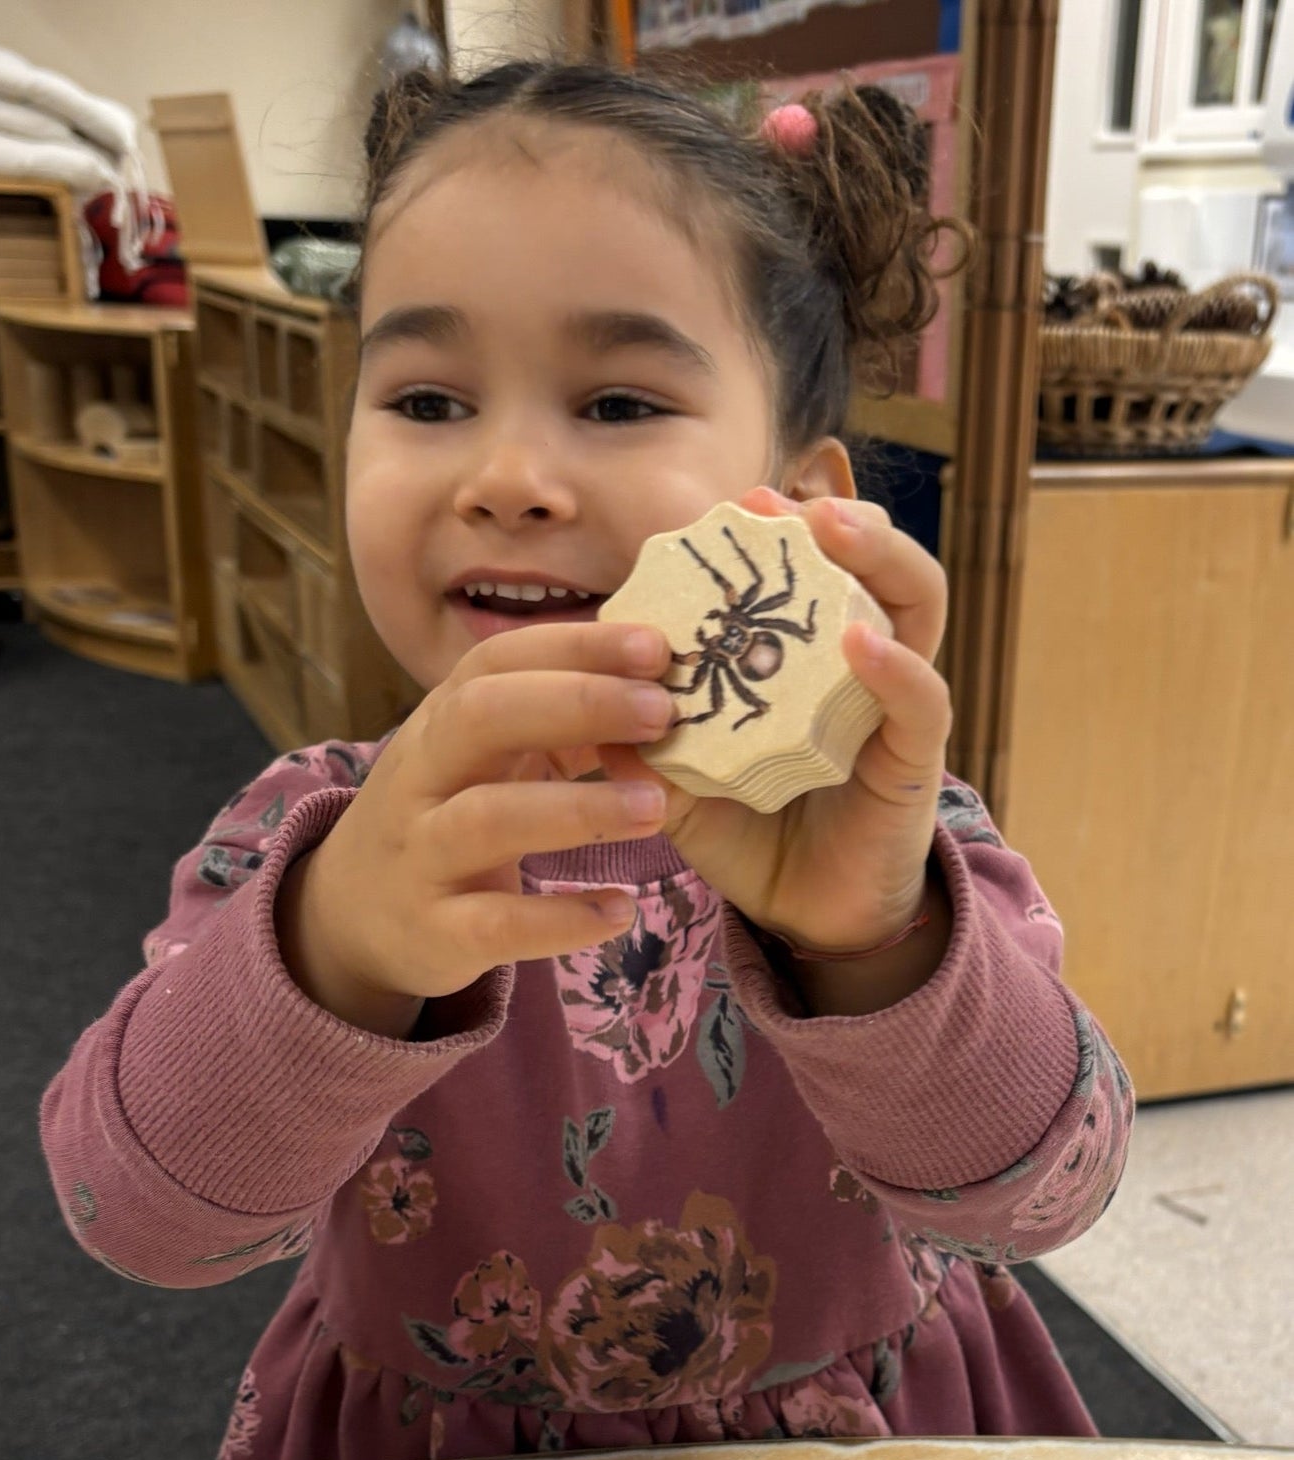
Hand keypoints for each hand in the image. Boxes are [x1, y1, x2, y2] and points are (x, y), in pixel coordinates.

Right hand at [277, 621, 676, 1031]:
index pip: (497, 661)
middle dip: (577, 704)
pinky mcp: (435, 930)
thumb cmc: (443, 818)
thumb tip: (658, 683)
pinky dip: (561, 919)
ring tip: (656, 808)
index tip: (655, 647)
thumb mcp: (482, 760)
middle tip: (661, 713)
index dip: (574, 647)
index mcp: (441, 722)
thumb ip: (556, 724)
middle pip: (482, 716)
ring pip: (487, 817)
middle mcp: (421, 776)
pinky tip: (619, 910)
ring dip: (578, 808)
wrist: (353, 918)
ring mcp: (422, 854)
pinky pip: (496, 924)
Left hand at [600, 485, 952, 955]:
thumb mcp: (683, 784)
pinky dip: (894, 667)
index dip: (778, 533)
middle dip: (838, 519)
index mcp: (810, 663)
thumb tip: (575, 708)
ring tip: (831, 529)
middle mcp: (865, 669)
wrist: (807, 921)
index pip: (811, 574)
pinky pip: (921, 702)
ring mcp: (896, 709)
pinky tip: (858, 642)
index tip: (729, 504)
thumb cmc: (754, 837)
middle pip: (876, 566)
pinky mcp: (914, 762)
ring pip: (917, 606)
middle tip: (778, 500)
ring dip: (878, 558)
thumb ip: (641, 747)